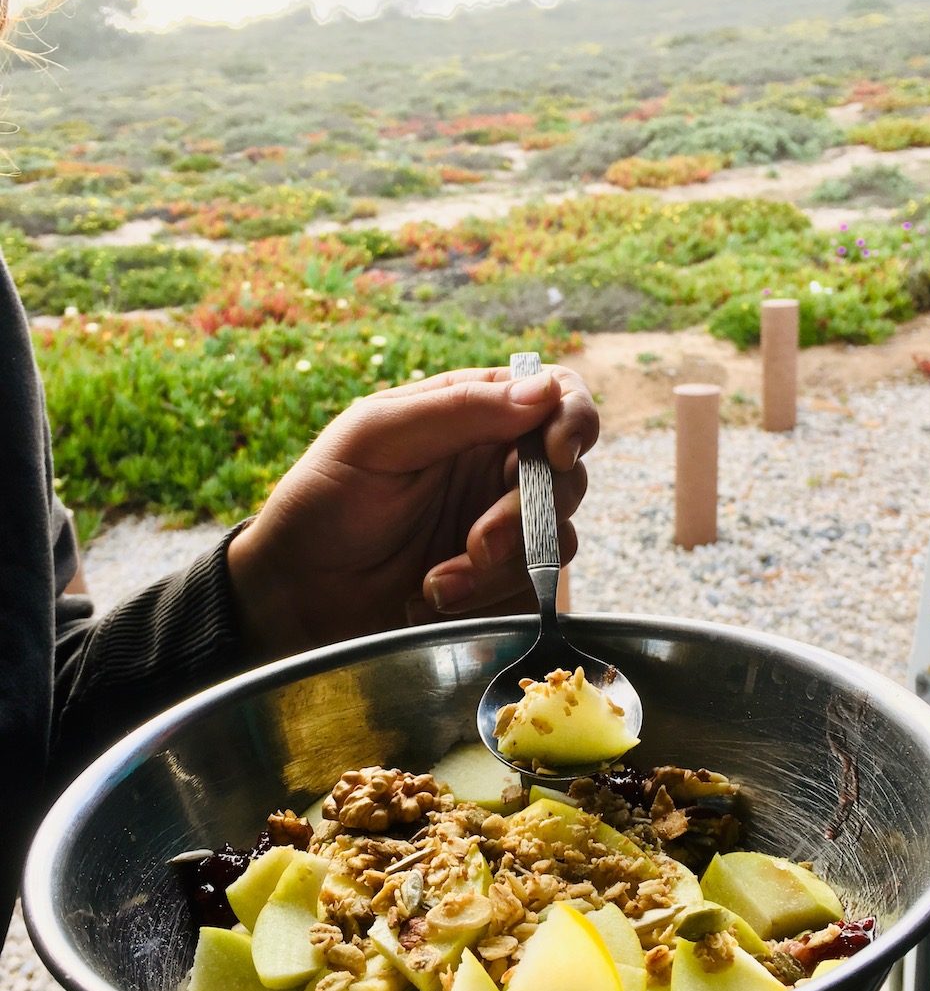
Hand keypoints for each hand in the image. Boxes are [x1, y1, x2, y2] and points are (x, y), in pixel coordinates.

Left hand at [226, 364, 598, 659]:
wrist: (295, 595)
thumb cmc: (322, 502)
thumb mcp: (375, 438)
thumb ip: (457, 409)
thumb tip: (541, 391)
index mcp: (472, 414)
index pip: (555, 397)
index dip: (573, 419)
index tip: (557, 454)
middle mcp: (494, 466)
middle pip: (568, 476)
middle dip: (529, 514)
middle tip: (477, 544)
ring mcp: (501, 527)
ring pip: (558, 538)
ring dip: (503, 564)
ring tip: (438, 583)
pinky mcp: (498, 582)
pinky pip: (534, 587)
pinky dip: (490, 597)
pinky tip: (435, 599)